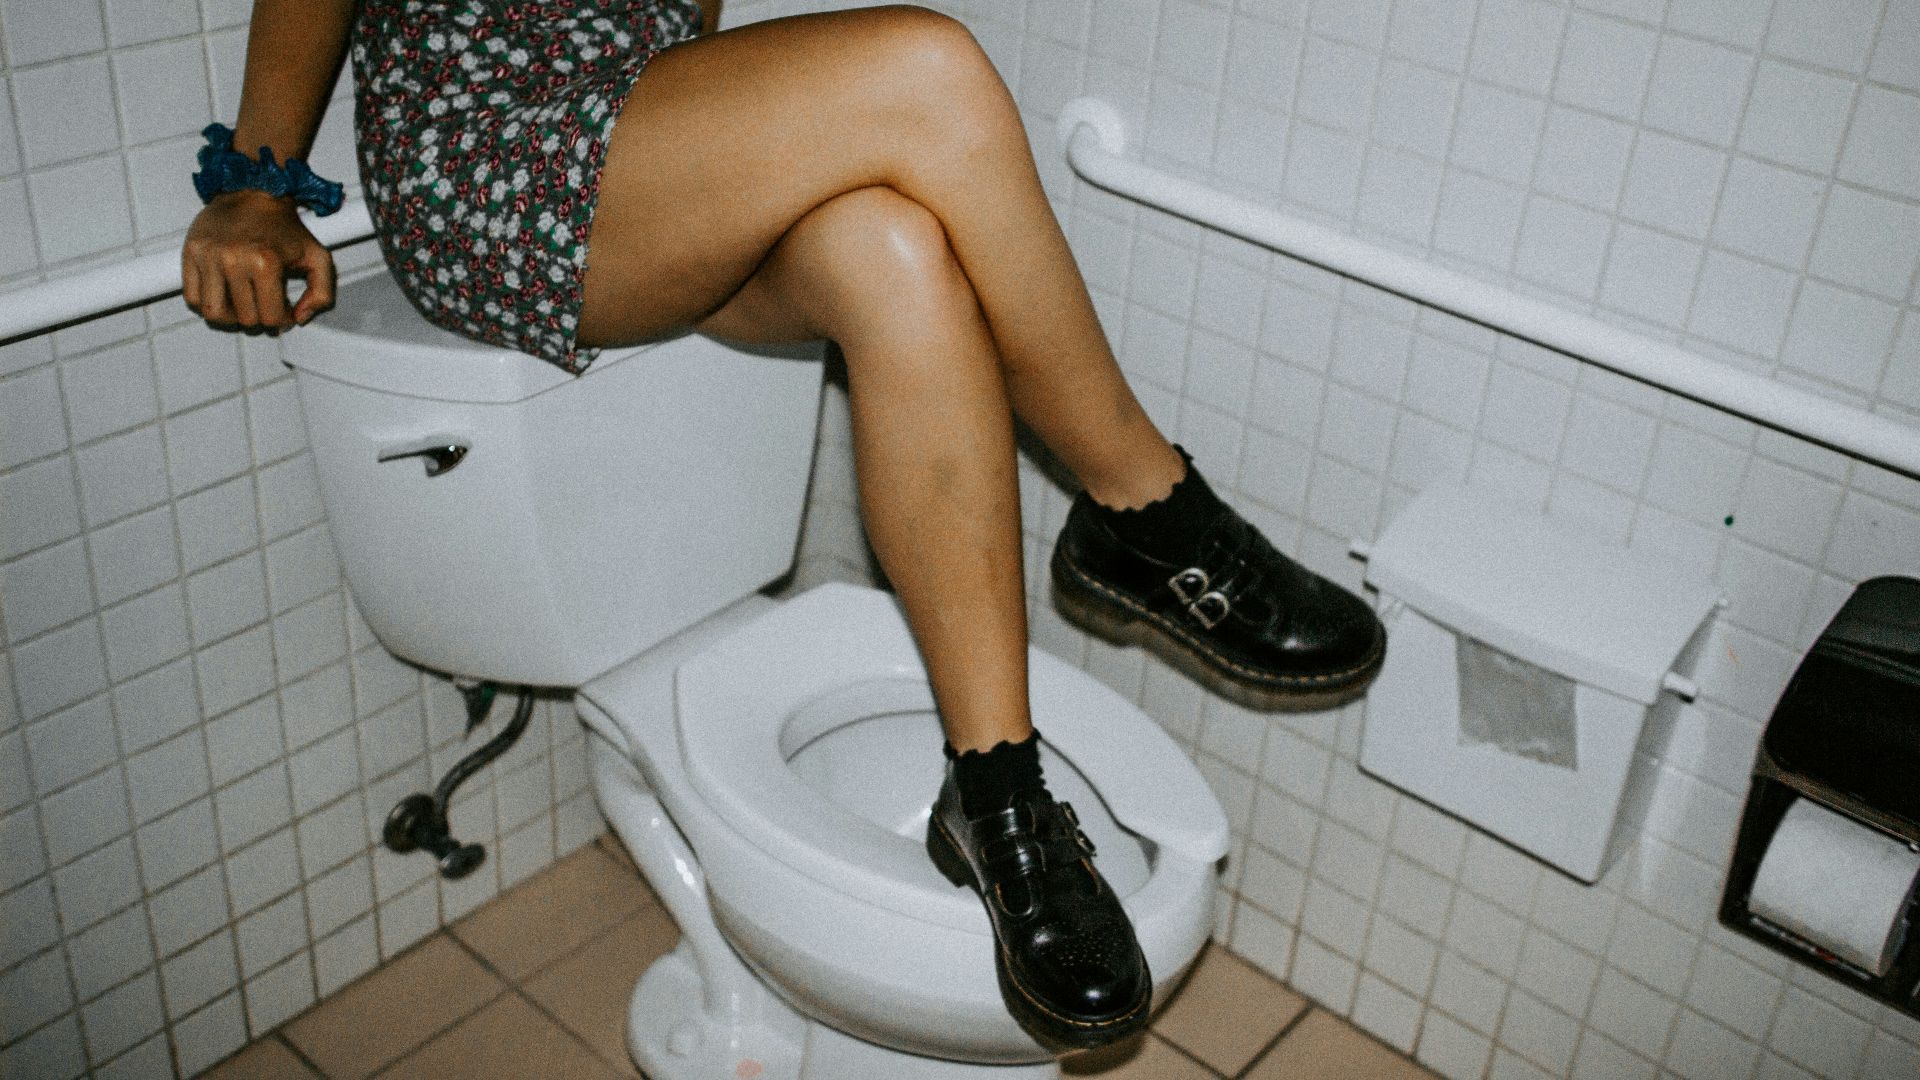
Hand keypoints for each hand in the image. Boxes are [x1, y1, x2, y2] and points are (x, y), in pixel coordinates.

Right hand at [181, 190, 335, 330]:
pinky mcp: (191, 253)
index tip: (284, 311)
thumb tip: (299, 317)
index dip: (283, 320)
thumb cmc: (284, 226)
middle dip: (260, 318)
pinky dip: (207, 304)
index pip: (271, 317)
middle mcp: (233, 260)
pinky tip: (224, 295)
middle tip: (265, 305)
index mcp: (266, 262)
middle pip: (244, 319)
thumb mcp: (318, 258)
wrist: (254, 192)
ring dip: (231, 317)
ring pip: (214, 314)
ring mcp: (209, 257)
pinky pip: (192, 297)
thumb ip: (322, 293)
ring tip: (243, 305)